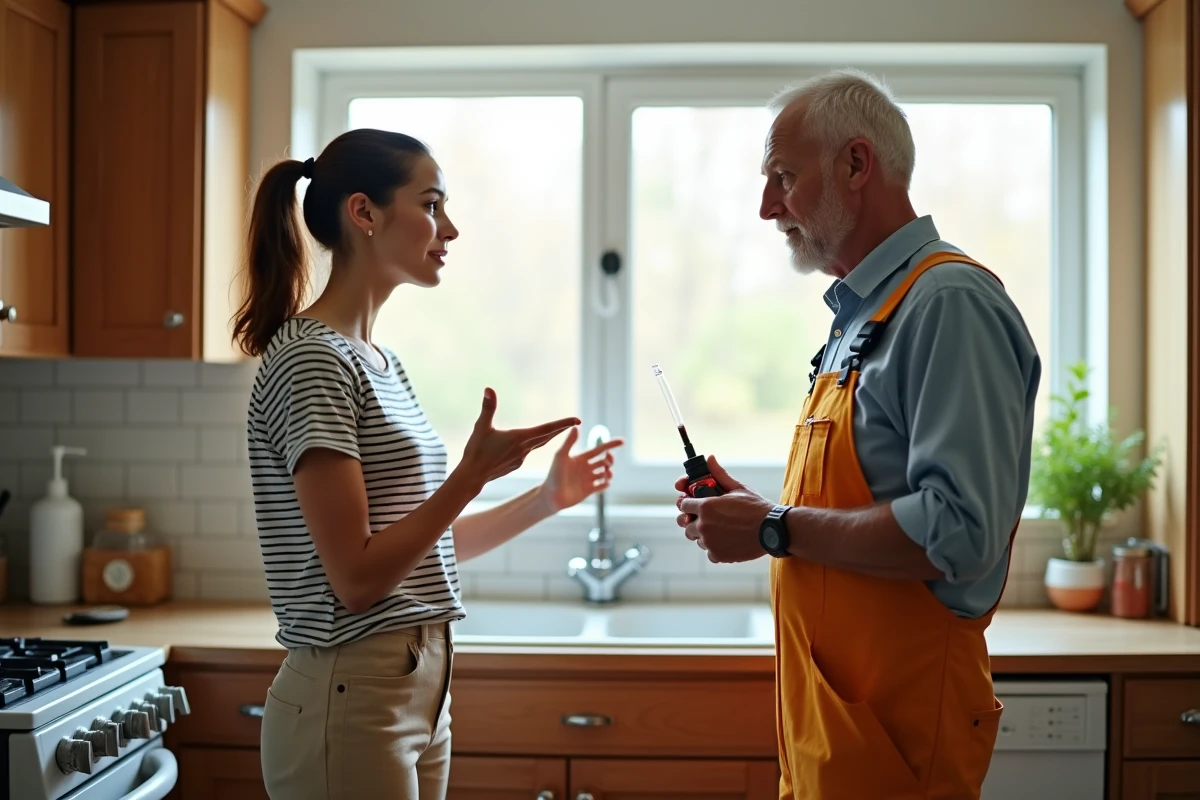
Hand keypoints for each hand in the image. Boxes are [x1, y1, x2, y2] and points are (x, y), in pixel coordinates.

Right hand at [460, 388, 579, 485]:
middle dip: (561, 428)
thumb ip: (488, 408)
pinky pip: (528, 452)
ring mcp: (521, 458)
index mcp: (520, 438)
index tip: (577, 420)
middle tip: (574, 422)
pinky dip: (534, 445)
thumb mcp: (481, 426)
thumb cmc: (476, 451)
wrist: (472, 476)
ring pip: (539, 444)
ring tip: (556, 430)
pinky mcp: (515, 464)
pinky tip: (530, 444)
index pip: (547, 429)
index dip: (563, 423)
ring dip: (549, 436)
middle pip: (547, 436)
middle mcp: (524, 448)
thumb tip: (489, 389)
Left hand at [539, 427, 623, 511]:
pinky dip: (606, 483)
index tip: (622, 442)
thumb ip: (569, 442)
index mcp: (581, 458)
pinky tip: (604, 482)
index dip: (611, 445)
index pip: (599, 449)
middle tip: (607, 462)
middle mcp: (585, 467)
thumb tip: (576, 426)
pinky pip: (602, 486)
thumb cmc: (553, 475)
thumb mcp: (561, 456)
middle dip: (610, 459)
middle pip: (605, 461)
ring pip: (606, 473)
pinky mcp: (589, 490)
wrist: (551, 496)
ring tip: (606, 473)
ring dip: (610, 472)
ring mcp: (588, 479)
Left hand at [675, 456, 772, 562]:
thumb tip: (709, 459)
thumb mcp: (737, 488)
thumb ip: (719, 474)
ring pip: (697, 539)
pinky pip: (709, 552)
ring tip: (721, 529)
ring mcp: (709, 542)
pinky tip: (727, 540)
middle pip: (686, 524)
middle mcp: (703, 525)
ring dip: (704, 535)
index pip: (683, 504)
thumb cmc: (756, 508)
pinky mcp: (717, 555)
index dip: (688, 503)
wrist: (772, 530)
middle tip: (706, 519)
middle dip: (693, 521)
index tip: (693, 504)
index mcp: (705, 506)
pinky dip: (715, 548)